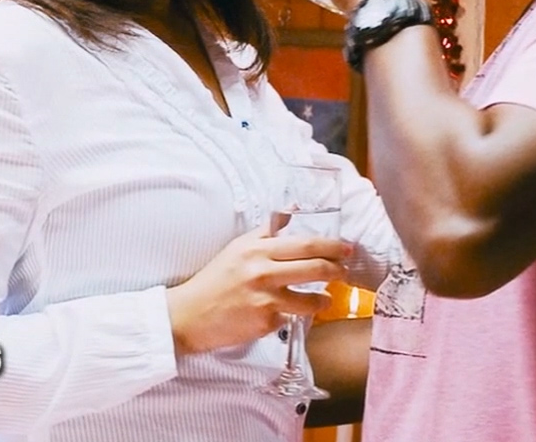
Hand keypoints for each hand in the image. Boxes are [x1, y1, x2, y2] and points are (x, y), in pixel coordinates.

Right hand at [164, 228, 348, 354]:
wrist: (189, 315)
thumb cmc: (214, 280)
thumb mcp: (237, 249)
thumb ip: (266, 233)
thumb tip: (291, 213)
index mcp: (256, 249)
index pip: (304, 243)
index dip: (331, 246)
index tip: (346, 248)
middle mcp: (262, 271)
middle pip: (314, 267)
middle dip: (337, 270)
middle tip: (345, 271)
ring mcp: (265, 299)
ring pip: (311, 299)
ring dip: (324, 299)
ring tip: (325, 298)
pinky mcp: (265, 323)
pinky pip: (291, 318)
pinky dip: (293, 316)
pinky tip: (288, 314)